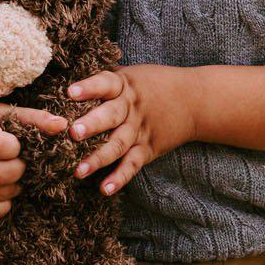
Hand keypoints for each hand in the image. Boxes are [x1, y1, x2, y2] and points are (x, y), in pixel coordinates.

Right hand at [0, 99, 69, 219]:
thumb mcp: (9, 113)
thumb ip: (36, 119)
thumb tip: (63, 125)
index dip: (16, 148)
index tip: (16, 144)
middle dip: (19, 171)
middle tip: (21, 164)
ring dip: (13, 188)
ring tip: (14, 175)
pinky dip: (1, 206)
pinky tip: (7, 194)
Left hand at [65, 64, 196, 195]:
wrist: (196, 100)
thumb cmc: (155, 84)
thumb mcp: (132, 75)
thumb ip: (106, 80)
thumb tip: (69, 79)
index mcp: (124, 86)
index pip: (105, 84)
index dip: (88, 88)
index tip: (69, 93)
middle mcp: (131, 108)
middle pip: (111, 116)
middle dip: (92, 124)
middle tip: (73, 132)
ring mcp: (140, 130)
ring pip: (118, 144)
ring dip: (98, 158)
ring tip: (79, 171)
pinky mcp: (148, 148)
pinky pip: (132, 164)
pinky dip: (120, 177)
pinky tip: (105, 189)